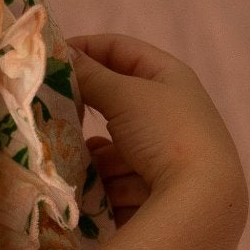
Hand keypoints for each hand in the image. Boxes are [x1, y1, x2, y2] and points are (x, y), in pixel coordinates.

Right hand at [67, 30, 247, 239]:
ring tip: (68, 156)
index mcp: (171, 77)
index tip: (49, 59)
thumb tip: (64, 56)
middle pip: (116, 99)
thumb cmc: (167, 134)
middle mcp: (171, 110)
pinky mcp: (157, 184)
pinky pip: (119, 174)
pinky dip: (103, 177)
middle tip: (49, 108)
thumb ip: (91, 75)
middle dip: (85, 105)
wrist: (201, 201)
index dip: (86, 48)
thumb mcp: (125, 96)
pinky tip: (87, 186)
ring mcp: (165, 149)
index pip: (121, 49)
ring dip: (93, 150)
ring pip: (114, 141)